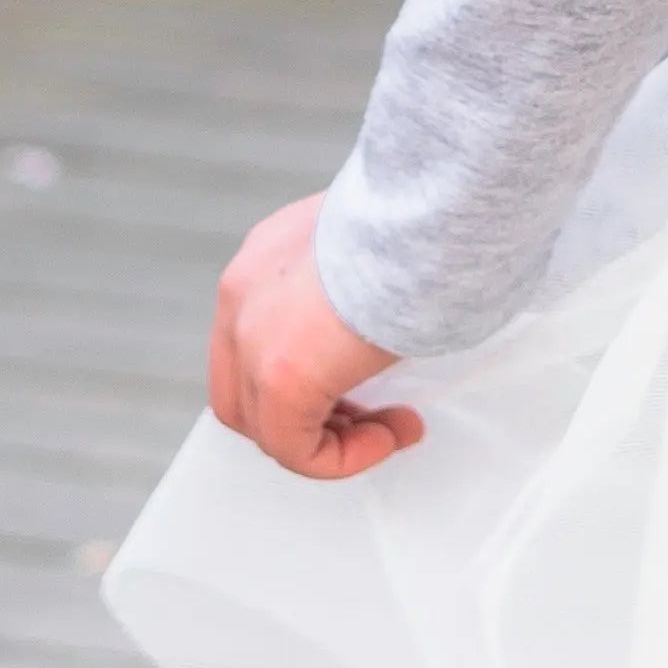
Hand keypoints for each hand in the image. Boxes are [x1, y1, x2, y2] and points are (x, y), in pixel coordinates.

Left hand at [204, 193, 419, 481]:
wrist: (424, 210)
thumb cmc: (418, 215)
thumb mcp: (368, 239)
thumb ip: (353, 278)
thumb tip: (379, 313)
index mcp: (264, 256)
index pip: (254, 338)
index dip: (304, 371)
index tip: (358, 375)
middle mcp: (243, 295)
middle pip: (244, 389)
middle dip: (305, 414)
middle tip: (367, 415)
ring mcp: (253, 338)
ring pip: (266, 424)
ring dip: (329, 439)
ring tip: (391, 429)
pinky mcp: (280, 379)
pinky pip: (296, 450)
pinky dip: (342, 457)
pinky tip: (390, 435)